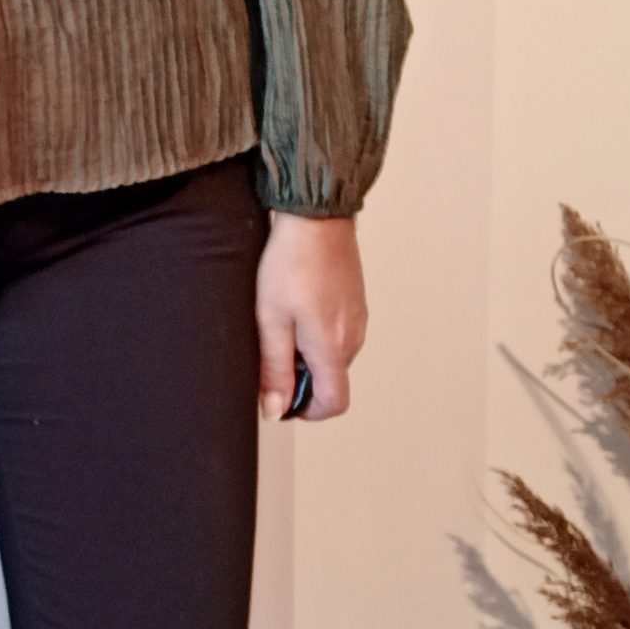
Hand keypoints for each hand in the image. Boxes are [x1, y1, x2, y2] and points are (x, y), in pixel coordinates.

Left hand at [255, 212, 365, 420]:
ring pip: (333, 357)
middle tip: (272, 349)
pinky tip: (297, 306)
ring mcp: (358, 319)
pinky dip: (317, 334)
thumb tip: (275, 409)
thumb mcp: (271, 320)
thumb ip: (274, 368)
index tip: (282, 399)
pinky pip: (338, 334)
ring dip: (308, 354)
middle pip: (331, 380)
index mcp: (332, 348)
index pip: (334, 404)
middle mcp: (353, 338)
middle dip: (301, 378)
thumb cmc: (291, 262)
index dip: (306, 411)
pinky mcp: (356, 303)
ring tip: (282, 321)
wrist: (317, 217)